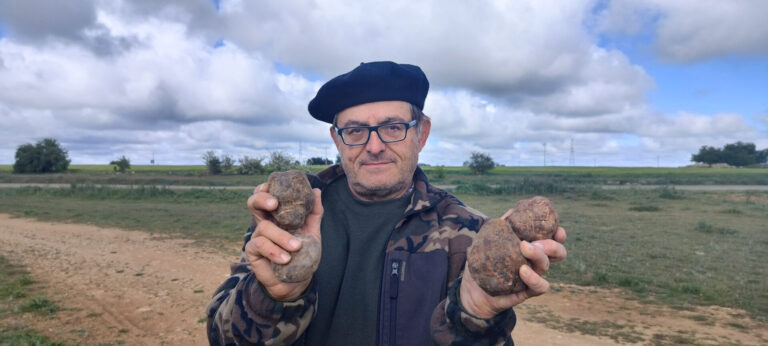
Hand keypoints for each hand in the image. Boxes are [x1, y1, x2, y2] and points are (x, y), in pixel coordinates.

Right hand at [244, 183, 322, 301]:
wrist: (298, 280)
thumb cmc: (303, 254)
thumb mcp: (312, 232)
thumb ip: (314, 213)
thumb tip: (316, 191)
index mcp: (277, 215)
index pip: (266, 195)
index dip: (265, 188)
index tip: (272, 185)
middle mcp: (265, 222)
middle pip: (253, 203)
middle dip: (262, 199)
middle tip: (275, 204)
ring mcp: (258, 237)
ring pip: (264, 227)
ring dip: (281, 236)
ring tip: (297, 247)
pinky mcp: (253, 252)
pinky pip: (260, 245)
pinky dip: (274, 251)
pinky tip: (286, 259)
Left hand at [460, 225, 566, 318]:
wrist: (473, 288)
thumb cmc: (485, 262)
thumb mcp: (491, 240)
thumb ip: (503, 225)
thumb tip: (514, 210)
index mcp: (532, 246)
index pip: (553, 239)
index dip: (559, 234)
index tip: (557, 230)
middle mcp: (535, 261)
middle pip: (558, 253)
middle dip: (552, 245)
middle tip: (536, 241)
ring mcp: (532, 275)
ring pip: (546, 265)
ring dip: (538, 255)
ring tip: (524, 247)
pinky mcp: (526, 291)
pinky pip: (540, 287)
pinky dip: (534, 278)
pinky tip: (522, 270)